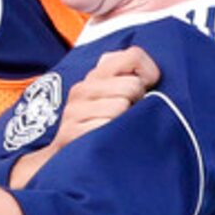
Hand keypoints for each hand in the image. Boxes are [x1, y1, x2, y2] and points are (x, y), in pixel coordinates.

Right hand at [9, 48, 158, 187]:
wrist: (64, 159)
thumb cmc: (99, 125)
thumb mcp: (113, 96)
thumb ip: (129, 77)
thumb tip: (149, 76)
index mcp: (95, 75)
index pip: (133, 56)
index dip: (149, 72)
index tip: (145, 89)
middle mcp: (82, 89)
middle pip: (132, 85)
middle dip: (138, 102)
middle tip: (128, 115)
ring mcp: (74, 110)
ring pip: (120, 106)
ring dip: (124, 122)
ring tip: (116, 128)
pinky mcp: (70, 132)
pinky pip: (106, 126)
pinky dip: (111, 135)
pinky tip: (106, 139)